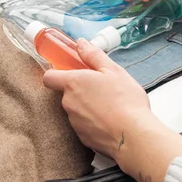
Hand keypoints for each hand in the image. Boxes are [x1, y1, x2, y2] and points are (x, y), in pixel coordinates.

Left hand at [43, 39, 181, 181]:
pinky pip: (84, 125)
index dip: (56, 73)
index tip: (69, 71)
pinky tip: (110, 120)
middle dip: (80, 90)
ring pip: (76, 110)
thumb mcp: (113, 71)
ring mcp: (74, 122)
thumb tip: (81, 43)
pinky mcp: (82, 138)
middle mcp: (68, 103)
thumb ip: (93, 56)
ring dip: (87, 106)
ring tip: (110, 106)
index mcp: (73, 83)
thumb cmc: (125, 101)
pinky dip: (93, 122)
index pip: (49, 77)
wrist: (132, 136)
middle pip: (66, 93)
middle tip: (101, 88)